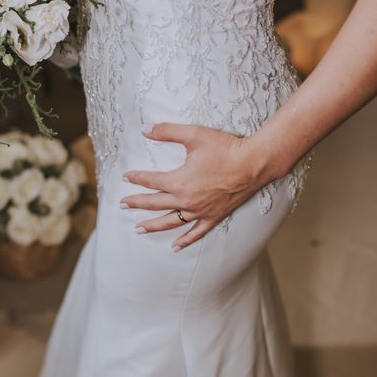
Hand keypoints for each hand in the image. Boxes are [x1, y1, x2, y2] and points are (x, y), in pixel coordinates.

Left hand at [120, 123, 276, 251]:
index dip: (136, 178)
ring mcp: (200, 211)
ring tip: (138, 229)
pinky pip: (196, 233)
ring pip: (170, 222)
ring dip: (153, 226)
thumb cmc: (224, 147)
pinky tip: (175, 247)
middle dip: (136, 203)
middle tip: (122, 205)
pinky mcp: (214, 217)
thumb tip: (143, 129)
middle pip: (154, 203)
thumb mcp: (193, 134)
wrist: (253, 163)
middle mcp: (186, 200)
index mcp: (178, 181)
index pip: (150, 181)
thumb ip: (166, 131)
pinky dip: (185, 240)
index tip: (125, 177)